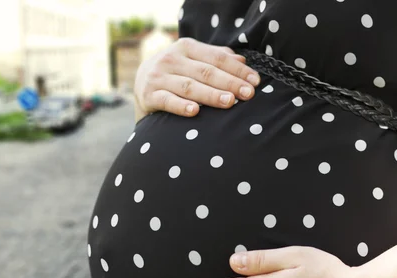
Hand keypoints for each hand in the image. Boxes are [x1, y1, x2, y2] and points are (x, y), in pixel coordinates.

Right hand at [134, 37, 260, 120]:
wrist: (142, 84)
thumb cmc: (177, 73)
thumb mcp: (194, 61)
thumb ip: (216, 59)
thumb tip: (242, 59)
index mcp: (186, 47)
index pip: (217, 58)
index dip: (238, 69)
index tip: (255, 82)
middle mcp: (171, 59)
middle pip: (206, 72)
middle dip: (230, 83)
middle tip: (248, 94)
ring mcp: (159, 77)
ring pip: (189, 86)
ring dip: (211, 95)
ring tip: (229, 102)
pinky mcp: (148, 95)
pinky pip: (167, 101)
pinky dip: (180, 106)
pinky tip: (194, 111)